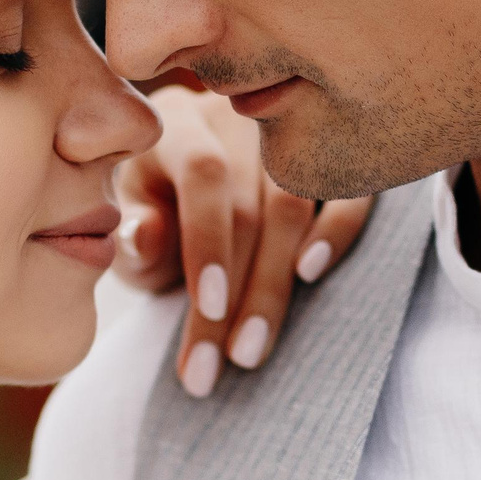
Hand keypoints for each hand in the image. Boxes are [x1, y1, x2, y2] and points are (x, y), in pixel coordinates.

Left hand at [115, 85, 371, 396]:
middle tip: (227, 362)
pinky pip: (348, 193)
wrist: (189, 202)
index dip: (209, 242)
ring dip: (275, 286)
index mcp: (176, 123)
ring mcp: (287, 134)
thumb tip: (143, 238)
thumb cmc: (154, 218)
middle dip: (239, 293)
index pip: (204, 173)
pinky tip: (310, 276)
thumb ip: (133, 234)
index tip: (208, 310)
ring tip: (251, 352)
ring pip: (296, 207)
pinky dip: (336, 233)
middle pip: (251, 204)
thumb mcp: (132, 227)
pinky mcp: (330, 159)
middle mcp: (237, 117)